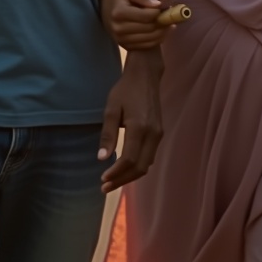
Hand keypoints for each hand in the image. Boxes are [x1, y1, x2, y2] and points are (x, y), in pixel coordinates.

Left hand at [97, 51, 162, 193]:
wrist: (146, 74)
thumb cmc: (125, 89)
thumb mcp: (111, 108)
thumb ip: (108, 134)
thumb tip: (102, 158)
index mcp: (140, 127)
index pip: (129, 159)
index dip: (116, 173)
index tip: (102, 179)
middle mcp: (153, 134)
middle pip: (140, 167)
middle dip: (122, 179)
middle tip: (105, 187)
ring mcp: (158, 134)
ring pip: (146, 164)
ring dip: (130, 175)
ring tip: (113, 180)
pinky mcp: (159, 133)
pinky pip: (149, 156)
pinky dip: (137, 166)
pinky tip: (125, 168)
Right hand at [100, 0, 166, 50]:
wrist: (104, 8)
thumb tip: (158, 5)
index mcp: (119, 13)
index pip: (145, 16)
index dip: (158, 13)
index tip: (164, 7)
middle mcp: (119, 29)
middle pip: (149, 29)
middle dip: (163, 22)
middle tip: (170, 16)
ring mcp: (121, 40)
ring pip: (150, 39)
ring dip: (163, 32)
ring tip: (170, 24)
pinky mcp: (126, 46)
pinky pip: (146, 46)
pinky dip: (157, 39)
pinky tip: (162, 31)